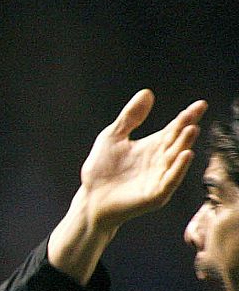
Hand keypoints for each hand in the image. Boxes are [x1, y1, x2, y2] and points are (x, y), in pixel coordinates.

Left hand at [75, 89, 205, 227]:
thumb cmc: (102, 169)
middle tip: (193, 116)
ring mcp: (160, 178)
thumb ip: (130, 117)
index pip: (174, 128)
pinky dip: (178, 169)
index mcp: (153, 146)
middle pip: (177, 141)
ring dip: (184, 145)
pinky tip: (185, 155)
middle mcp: (161, 160)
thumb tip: (147, 92)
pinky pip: (170, 180)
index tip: (200, 104)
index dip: (187, 117)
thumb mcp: (113, 136)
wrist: (91, 198)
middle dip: (186, 129)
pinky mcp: (155, 194)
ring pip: (176, 159)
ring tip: (191, 129)